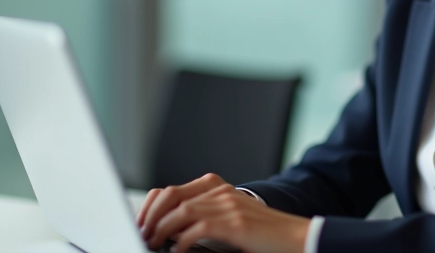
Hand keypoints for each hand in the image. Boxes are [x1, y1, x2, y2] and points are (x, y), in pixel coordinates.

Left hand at [136, 173, 309, 252]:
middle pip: (171, 196)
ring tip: (152, 244)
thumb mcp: (229, 218)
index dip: (150, 206)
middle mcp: (220, 191)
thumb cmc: (262, 233)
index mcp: (216, 187)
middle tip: (141, 235)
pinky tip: (176, 251)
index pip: (171, 190)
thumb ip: (204, 216)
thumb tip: (169, 230)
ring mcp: (229, 206)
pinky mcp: (236, 224)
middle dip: (150, 217)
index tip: (139, 224)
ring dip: (161, 230)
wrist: (296, 236)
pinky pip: (199, 228)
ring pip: (182, 211)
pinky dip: (182, 240)